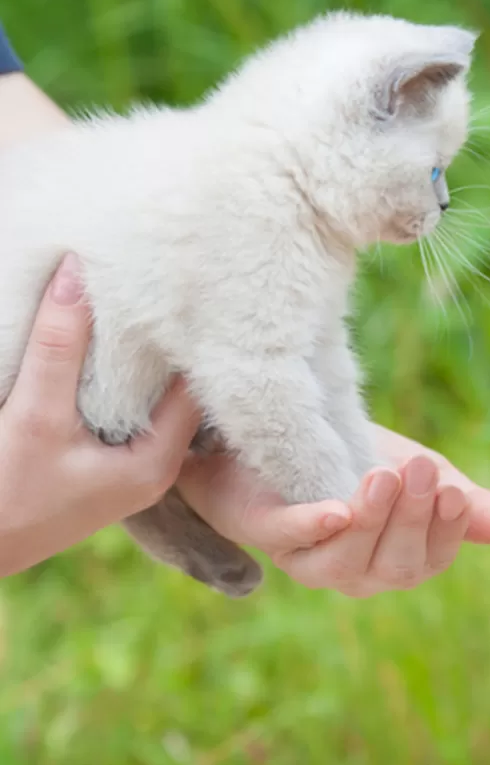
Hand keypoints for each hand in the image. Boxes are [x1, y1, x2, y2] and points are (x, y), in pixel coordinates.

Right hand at [0, 255, 202, 576]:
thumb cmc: (5, 493)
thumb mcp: (34, 414)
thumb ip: (60, 347)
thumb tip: (78, 271)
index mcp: (158, 463)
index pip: (196, 385)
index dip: (190, 337)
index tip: (189, 289)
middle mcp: (156, 467)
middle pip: (176, 389)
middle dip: (167, 342)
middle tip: (169, 286)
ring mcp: (130, 467)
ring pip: (150, 398)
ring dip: (141, 359)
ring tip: (144, 303)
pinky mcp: (103, 463)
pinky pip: (126, 409)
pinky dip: (121, 378)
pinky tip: (113, 344)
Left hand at [177, 426, 489, 596]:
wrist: (276, 441)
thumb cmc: (353, 463)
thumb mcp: (417, 475)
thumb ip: (459, 501)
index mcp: (398, 559)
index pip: (432, 559)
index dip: (446, 531)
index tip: (453, 491)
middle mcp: (355, 572)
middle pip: (394, 567)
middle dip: (411, 519)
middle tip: (420, 470)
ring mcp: (306, 557)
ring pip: (344, 564)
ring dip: (369, 522)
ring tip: (384, 475)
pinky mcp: (263, 529)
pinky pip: (287, 539)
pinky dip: (312, 528)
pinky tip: (335, 512)